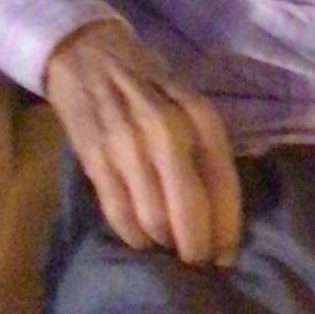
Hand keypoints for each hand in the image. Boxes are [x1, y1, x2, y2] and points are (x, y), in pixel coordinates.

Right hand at [42, 18, 242, 265]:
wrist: (87, 53)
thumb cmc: (149, 83)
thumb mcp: (189, 104)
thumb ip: (205, 152)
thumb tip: (219, 217)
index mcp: (199, 116)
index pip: (224, 186)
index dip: (227, 230)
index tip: (226, 257)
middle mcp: (167, 131)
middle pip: (189, 210)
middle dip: (196, 247)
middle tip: (196, 260)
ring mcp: (128, 144)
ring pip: (153, 219)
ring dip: (163, 242)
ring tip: (166, 244)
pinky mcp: (95, 157)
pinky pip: (119, 214)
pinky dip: (133, 235)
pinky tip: (141, 237)